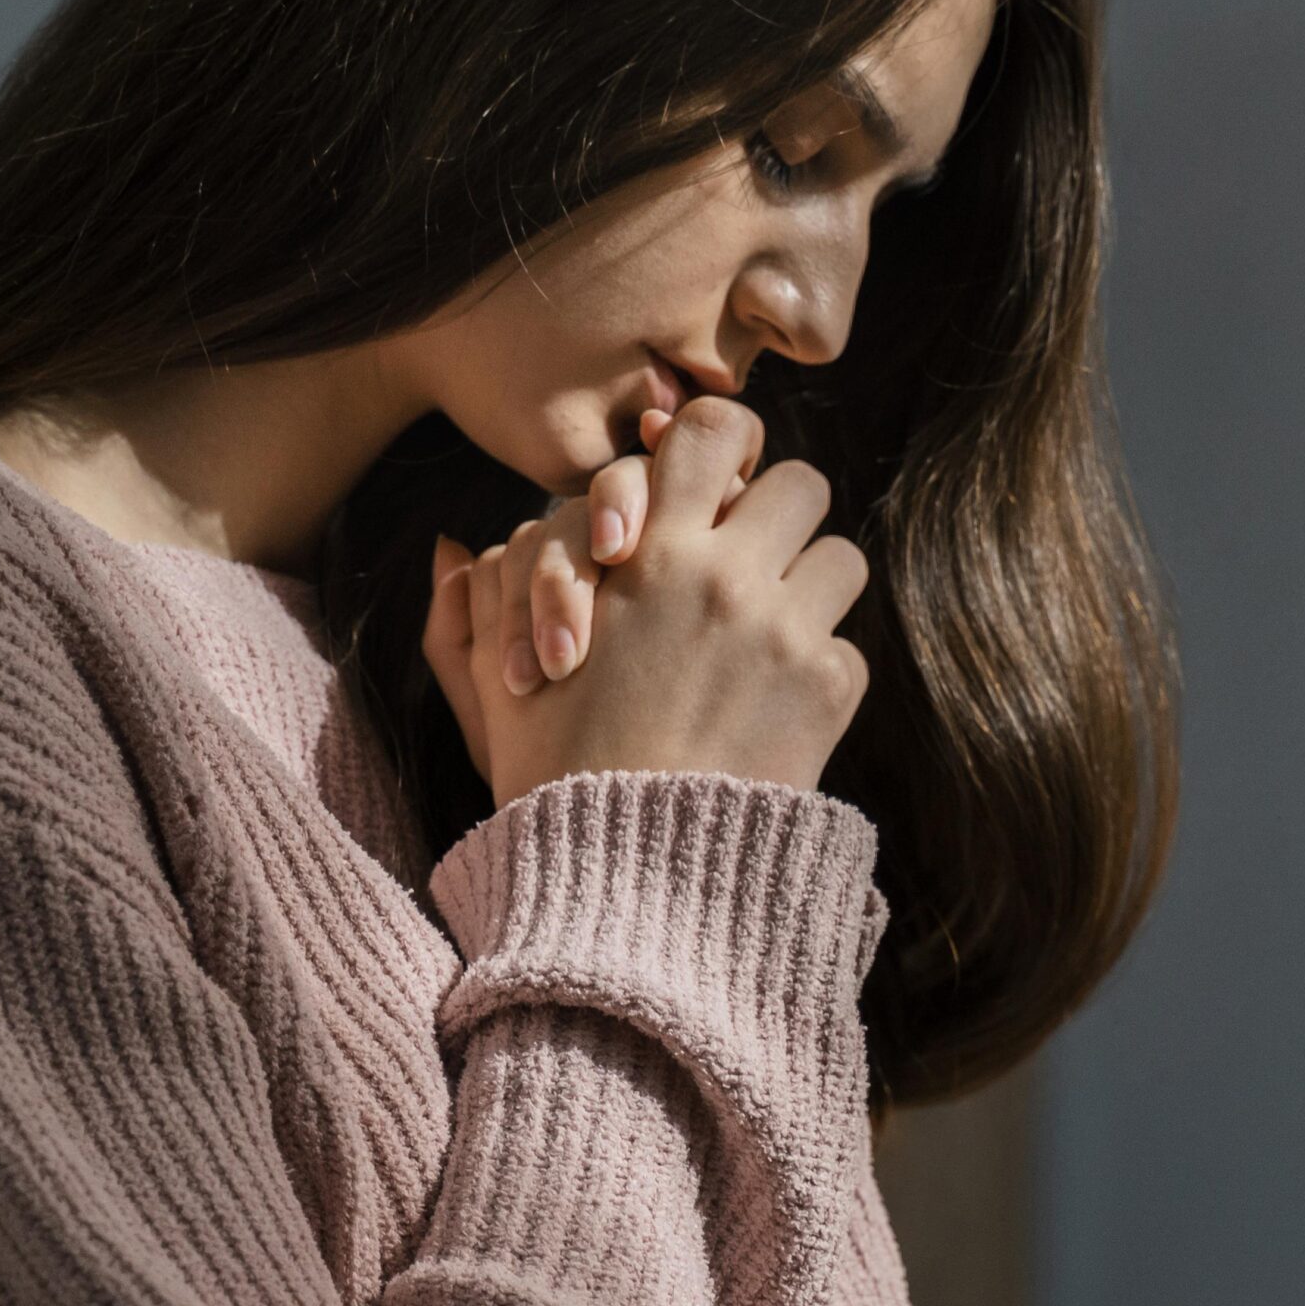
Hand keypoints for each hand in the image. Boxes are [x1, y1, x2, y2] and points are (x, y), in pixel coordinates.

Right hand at [430, 397, 867, 807]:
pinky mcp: (826, 690)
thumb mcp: (487, 691)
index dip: (722, 449)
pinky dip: (819, 672)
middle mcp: (722, 573)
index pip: (715, 431)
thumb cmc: (550, 780)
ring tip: (771, 636)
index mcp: (645, 550)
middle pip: (802, 482)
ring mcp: (783, 628)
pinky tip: (774, 710)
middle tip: (754, 561)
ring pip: (840, 557)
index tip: (710, 491)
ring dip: (811, 590)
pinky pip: (849, 645)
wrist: (625, 874)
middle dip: (781, 516)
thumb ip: (465, 612)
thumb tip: (455, 548)